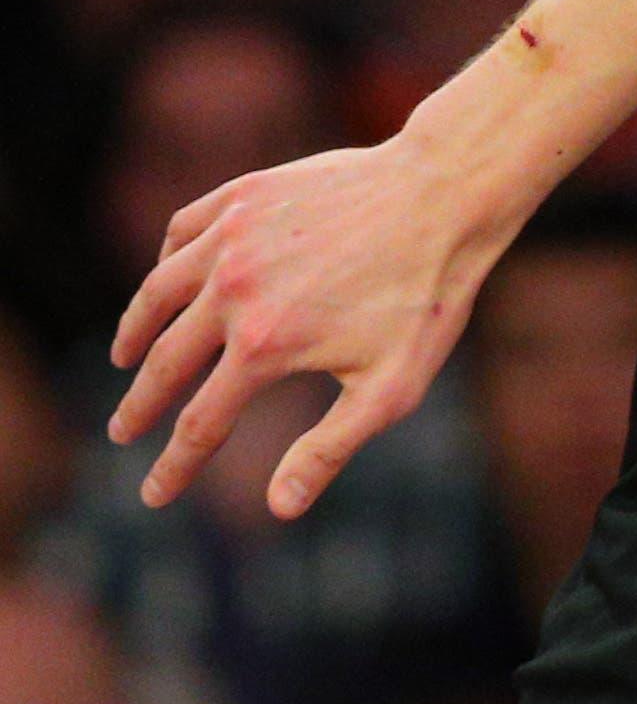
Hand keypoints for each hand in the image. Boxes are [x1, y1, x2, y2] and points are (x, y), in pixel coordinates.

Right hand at [107, 134, 522, 519]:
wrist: (447, 194)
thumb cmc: (427, 297)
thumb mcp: (391, 387)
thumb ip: (330, 448)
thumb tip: (279, 508)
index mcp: (263, 346)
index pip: (200, 425)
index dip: (174, 467)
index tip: (153, 496)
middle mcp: (232, 290)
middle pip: (165, 363)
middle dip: (140, 405)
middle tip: (122, 431)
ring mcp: (232, 238)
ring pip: (159, 293)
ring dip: (135, 331)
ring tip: (123, 358)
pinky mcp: (244, 195)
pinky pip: (184, 231)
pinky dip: (166, 261)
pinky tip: (166, 278)